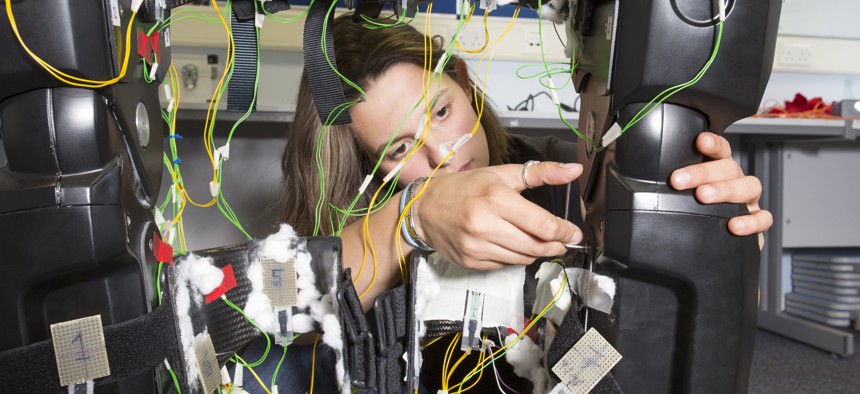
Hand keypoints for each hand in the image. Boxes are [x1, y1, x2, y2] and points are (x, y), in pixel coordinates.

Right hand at [411, 162, 583, 269]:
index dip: (565, 232)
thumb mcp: (502, 174)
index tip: (573, 232)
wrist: (425, 208)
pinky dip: (515, 257)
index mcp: (496, 198)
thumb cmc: (464, 188)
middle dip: (556, 245)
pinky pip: (505, 265)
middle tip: (561, 240)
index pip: (543, 225)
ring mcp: (477, 246)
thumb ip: (541, 173)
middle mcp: (485, 225)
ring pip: (523, 259)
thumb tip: (572, 171)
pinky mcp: (471, 261)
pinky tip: (512, 244)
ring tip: (538, 241)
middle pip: (536, 246)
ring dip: (536, 252)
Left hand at [669, 132, 772, 241]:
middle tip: (680, 180)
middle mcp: (736, 180)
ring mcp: (748, 201)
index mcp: (718, 169)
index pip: (720, 149)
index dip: (712, 144)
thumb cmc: (693, 210)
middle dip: (704, 172)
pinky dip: (750, 221)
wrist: (708, 243)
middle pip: (729, 168)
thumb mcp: (680, 194)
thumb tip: (638, 178)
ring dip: (726, 190)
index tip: (700, 141)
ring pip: (749, 187)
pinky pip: (762, 218)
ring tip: (703, 197)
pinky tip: (734, 226)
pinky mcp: (757, 222)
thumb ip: (670, 183)